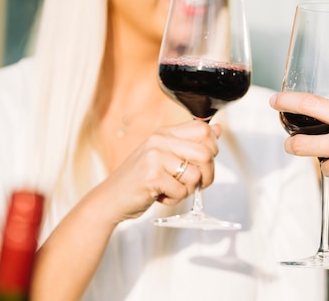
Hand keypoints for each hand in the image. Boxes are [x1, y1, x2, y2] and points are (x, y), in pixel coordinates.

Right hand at [89, 120, 220, 222]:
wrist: (110, 199)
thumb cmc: (140, 180)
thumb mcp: (165, 156)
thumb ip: (190, 143)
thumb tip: (218, 129)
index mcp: (165, 133)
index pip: (203, 128)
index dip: (212, 147)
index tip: (202, 162)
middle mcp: (159, 141)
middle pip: (206, 153)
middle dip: (207, 175)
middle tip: (194, 184)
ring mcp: (154, 156)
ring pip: (195, 175)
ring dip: (189, 190)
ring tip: (172, 190)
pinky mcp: (152, 176)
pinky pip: (182, 191)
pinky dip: (175, 199)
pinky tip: (161, 196)